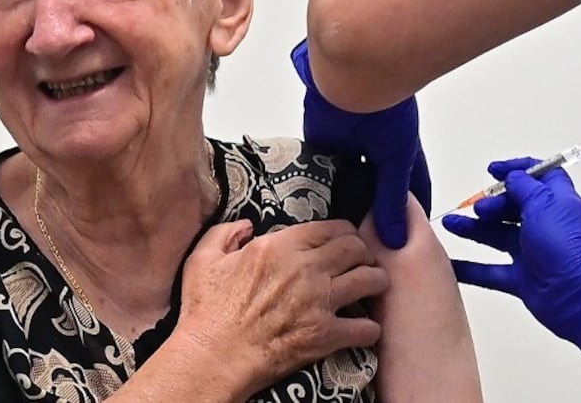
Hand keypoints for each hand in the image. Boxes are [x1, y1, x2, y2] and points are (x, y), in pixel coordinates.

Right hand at [178, 219, 389, 393]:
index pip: (331, 227)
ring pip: (369, 280)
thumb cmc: (206, 311)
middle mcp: (306, 269)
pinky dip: (370, 328)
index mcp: (279, 247)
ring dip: (377, 281)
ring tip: (375, 285)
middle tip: (365, 260)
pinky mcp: (325, 335)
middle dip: (366, 252)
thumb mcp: (203, 259)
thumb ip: (226, 233)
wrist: (212, 357)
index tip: (347, 238)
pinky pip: (366, 327)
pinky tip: (366, 328)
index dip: (345, 231)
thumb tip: (247, 224)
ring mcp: (319, 302)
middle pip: (356, 249)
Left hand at [291, 39, 430, 248]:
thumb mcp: (397, 160)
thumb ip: (392, 198)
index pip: (410, 192)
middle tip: (368, 250)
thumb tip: (396, 240)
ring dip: (344, 204)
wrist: (352, 80)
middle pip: (375, 192)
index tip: (409, 246)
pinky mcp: (322, 147)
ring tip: (340, 240)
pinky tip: (316, 217)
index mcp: (402, 154)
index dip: (411, 217)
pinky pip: (320, 174)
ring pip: (347, 185)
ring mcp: (349, 150)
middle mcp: (375, 153)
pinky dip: (318, 191)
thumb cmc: (387, 111)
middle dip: (372, 215)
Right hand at [442, 157, 580, 357]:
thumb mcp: (543, 203)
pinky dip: (469, 267)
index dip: (516, 170)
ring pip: (496, 235)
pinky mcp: (522, 279)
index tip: (494, 170)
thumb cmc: (567, 247)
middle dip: (491, 202)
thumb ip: (523, 186)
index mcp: (554, 202)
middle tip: (478, 208)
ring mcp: (532, 252)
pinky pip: (489, 271)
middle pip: (511, 206)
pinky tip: (449, 262)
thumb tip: (511, 176)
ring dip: (472, 228)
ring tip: (450, 223)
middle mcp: (543, 225)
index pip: (536, 177)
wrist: (580, 295)